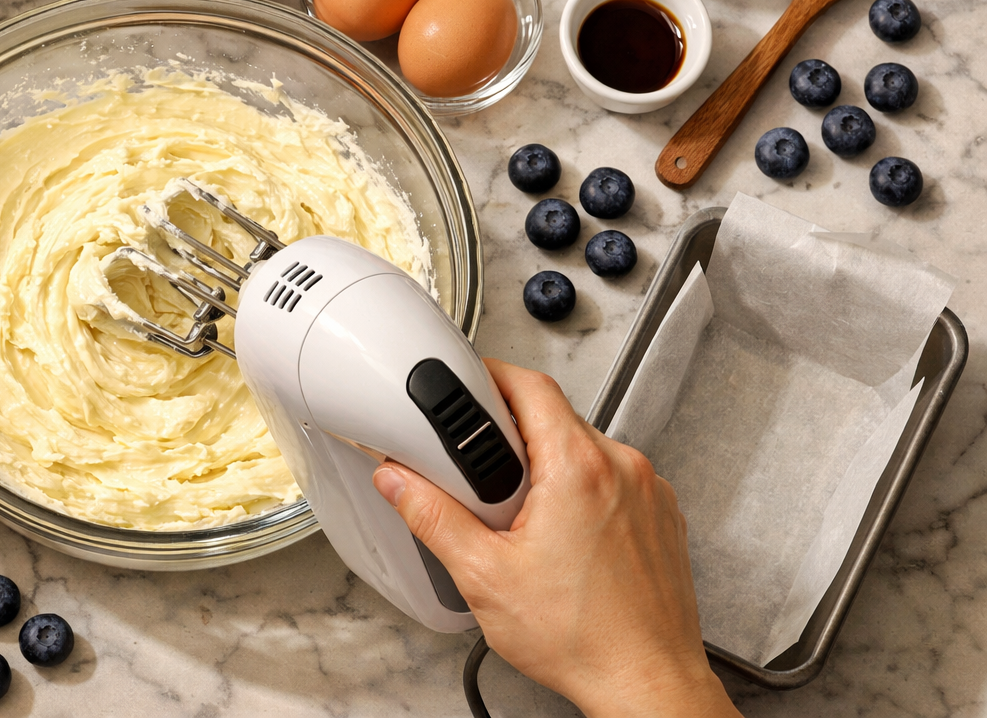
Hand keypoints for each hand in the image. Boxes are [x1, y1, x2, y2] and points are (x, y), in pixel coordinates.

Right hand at [372, 359, 739, 717]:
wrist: (645, 685)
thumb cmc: (582, 639)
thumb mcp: (484, 576)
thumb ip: (432, 516)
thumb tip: (399, 481)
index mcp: (578, 468)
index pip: (529, 384)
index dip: (489, 377)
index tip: (464, 386)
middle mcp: (623, 468)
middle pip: (554, 416)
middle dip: (511, 435)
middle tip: (482, 475)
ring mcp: (650, 491)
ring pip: (584, 449)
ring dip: (547, 466)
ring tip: (522, 519)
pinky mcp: (662, 515)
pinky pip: (614, 479)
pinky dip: (583, 492)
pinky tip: (562, 539)